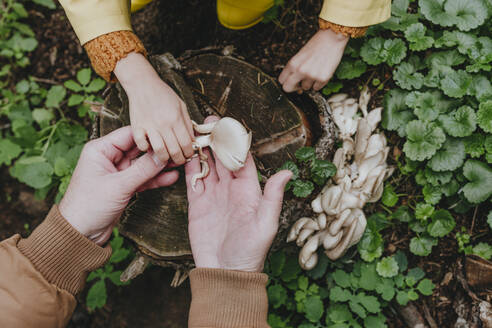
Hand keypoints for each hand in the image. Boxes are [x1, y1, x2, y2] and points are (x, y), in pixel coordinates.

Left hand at [59, 126, 178, 244]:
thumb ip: (143, 169)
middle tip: (178, 149)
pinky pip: (143, 178)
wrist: (79, 234)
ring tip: (180, 162)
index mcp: (100, 149)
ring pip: (143, 164)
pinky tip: (171, 177)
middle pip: (139, 148)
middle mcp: (108, 157)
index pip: (130, 134)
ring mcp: (117, 172)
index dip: (150, 135)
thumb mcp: (118, 186)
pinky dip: (156, 179)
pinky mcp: (124, 186)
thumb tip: (163, 155)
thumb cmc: (88, 207)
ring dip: (160, 165)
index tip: (169, 136)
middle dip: (158, 150)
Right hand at [114, 52, 194, 164]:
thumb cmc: (163, 94)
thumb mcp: (181, 106)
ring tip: (167, 157)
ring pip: (159, 151)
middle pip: (174, 151)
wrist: (143, 84)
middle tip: (179, 159)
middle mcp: (163, 124)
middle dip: (179, 159)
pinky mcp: (137, 126)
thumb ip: (187, 123)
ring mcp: (149, 126)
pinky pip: (141, 145)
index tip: (189, 154)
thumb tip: (192, 140)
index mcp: (176, 118)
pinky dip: (146, 149)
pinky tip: (150, 146)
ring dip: (164, 158)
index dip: (189, 153)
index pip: (186, 144)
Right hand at [185, 117, 291, 271]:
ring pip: (206, 165)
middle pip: (222, 157)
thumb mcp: (265, 223)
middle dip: (215, 139)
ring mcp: (213, 195)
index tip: (227, 124)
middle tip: (207, 121)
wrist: (226, 271)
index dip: (234, 141)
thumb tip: (288, 173)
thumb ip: (273, 197)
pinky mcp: (197, 204)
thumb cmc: (251, 250)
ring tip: (192, 131)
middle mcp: (231, 188)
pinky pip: (192, 180)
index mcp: (248, 189)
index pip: (241, 158)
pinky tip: (183, 153)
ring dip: (201, 149)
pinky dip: (188, 166)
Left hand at [279, 28, 348, 91]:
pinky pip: (317, 88)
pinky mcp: (322, 79)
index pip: (281, 80)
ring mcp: (311, 75)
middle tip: (299, 84)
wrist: (332, 38)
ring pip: (305, 88)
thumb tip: (293, 81)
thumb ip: (295, 68)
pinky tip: (321, 72)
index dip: (286, 81)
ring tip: (315, 71)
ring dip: (309, 83)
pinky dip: (319, 83)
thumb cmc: (317, 44)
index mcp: (292, 63)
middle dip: (293, 87)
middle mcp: (300, 70)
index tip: (290, 81)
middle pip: (287, 88)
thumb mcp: (300, 55)